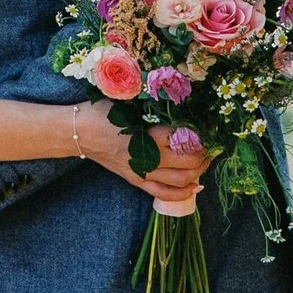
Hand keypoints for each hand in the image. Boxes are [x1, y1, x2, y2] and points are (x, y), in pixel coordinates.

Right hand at [75, 105, 207, 214]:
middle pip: (187, 162)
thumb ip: (152, 105)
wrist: (80, 133)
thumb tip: (179, 99)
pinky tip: (196, 185)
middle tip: (212, 146)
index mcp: (146, 135)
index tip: (209, 130)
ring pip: (180, 180)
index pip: (184, 140)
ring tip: (206, 161)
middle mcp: (147, 157)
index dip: (201, 137)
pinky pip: (164, 193)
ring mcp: (142, 172)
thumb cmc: (103, 112)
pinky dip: (183, 192)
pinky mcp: (136, 181)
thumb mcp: (128, 102)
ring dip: (199, 172)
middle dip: (205, 155)